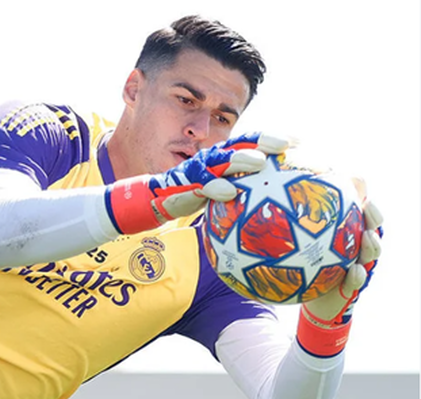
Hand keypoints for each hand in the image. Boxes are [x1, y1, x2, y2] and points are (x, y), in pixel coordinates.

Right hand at [107, 132, 292, 233]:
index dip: (272, 139)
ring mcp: (198, 170)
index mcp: (223, 155)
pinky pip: (202, 185)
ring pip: (222, 160)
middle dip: (261, 143)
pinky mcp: (185, 185)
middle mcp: (212, 157)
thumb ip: (243, 186)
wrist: (158, 200)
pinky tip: (230, 193)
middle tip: (283, 146)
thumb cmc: (195, 194)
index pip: (250, 141)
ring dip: (241, 160)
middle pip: (239, 144)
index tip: (299, 142)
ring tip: (259, 162)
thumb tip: (277, 194)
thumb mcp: (222, 187)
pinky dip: (215, 188)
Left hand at [298, 189, 382, 356]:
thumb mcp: (291, 244)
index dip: (365, 200)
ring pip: (373, 252)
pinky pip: (359, 280)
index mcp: (345, 233)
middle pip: (374, 228)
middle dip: (374, 218)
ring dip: (372, 244)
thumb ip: (288, 224)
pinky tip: (354, 271)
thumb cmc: (297, 265)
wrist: (304, 298)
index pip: (360, 212)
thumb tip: (268, 198)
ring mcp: (358, 265)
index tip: (360, 189)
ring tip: (367, 238)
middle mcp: (355, 246)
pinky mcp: (353, 286)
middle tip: (367, 208)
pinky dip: (358, 275)